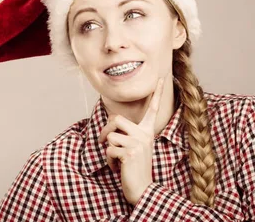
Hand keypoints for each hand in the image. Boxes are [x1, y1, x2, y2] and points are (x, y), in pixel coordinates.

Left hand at [97, 77, 165, 204]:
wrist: (142, 189)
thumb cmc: (134, 167)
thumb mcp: (134, 147)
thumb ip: (127, 135)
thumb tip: (108, 129)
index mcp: (148, 131)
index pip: (152, 109)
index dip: (157, 93)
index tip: (162, 77)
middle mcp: (145, 134)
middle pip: (115, 118)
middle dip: (105, 130)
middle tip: (103, 142)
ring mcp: (138, 143)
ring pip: (109, 135)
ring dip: (107, 149)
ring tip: (118, 159)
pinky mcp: (129, 153)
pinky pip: (107, 149)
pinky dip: (108, 160)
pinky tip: (119, 167)